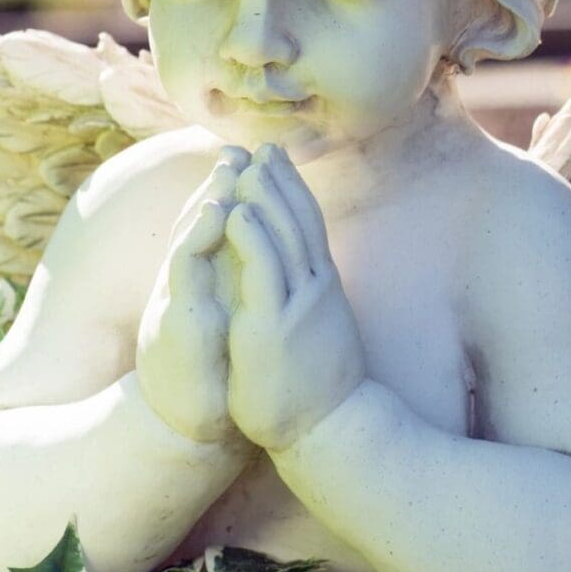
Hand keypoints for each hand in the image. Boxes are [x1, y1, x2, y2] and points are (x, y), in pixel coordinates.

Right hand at [136, 146, 250, 445]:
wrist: (192, 428)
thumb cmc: (214, 372)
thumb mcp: (228, 320)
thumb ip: (231, 285)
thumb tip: (251, 256)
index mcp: (204, 285)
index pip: (215, 229)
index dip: (229, 192)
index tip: (250, 157)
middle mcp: (186, 288)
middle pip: (198, 225)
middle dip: (216, 185)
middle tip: (235, 147)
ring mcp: (177, 304)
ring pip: (189, 240)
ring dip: (206, 202)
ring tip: (227, 168)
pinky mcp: (175, 326)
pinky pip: (185, 277)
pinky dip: (196, 241)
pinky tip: (212, 215)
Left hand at [225, 143, 365, 451]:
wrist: (331, 427)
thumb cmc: (322, 386)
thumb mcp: (321, 331)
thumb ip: (313, 302)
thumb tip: (312, 283)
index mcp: (322, 287)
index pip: (309, 225)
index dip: (293, 189)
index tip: (278, 160)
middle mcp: (315, 286)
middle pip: (298, 219)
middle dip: (280, 180)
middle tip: (264, 144)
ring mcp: (299, 302)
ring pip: (282, 235)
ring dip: (264, 195)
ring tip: (247, 163)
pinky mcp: (277, 323)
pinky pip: (264, 270)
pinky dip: (252, 236)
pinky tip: (239, 209)